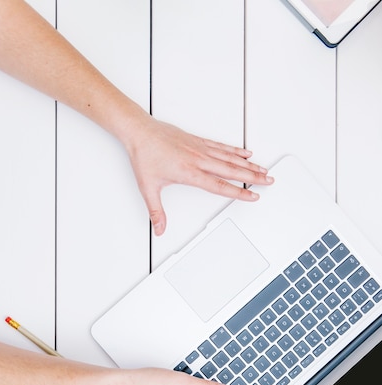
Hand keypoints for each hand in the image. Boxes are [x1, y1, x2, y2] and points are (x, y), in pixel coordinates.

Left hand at [126, 116, 273, 234]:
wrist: (139, 131)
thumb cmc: (144, 155)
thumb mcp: (148, 187)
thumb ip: (156, 211)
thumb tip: (159, 229)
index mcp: (189, 172)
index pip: (219, 185)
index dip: (238, 192)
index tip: (252, 196)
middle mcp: (198, 159)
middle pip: (232, 171)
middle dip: (253, 177)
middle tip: (269, 181)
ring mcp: (200, 148)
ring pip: (230, 158)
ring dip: (249, 164)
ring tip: (264, 170)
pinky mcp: (198, 140)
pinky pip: (222, 146)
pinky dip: (236, 150)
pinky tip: (246, 153)